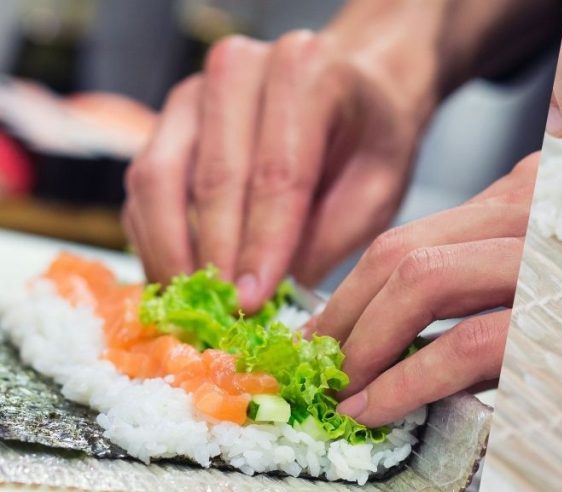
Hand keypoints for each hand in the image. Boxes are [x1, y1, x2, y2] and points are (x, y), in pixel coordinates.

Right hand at [124, 22, 438, 310]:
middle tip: (222, 316)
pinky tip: (178, 281)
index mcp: (307, 71)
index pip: (278, 172)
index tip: (252, 301)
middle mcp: (240, 68)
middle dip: (216, 257)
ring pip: (159, 178)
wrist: (355, 92)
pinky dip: (156, 238)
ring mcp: (195, 92)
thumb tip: (271, 293)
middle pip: (213, 176)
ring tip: (193, 308)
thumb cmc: (370, 141)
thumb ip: (332, 233)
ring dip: (172, 252)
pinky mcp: (167, 121)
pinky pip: (144, 185)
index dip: (262, 244)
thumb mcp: (380, 187)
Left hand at [308, 153, 537, 426]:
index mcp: (523, 198)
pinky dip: (408, 381)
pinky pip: (464, 343)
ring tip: (342, 390)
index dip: (353, 291)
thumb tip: (391, 347)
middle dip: (344, 316)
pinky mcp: (555, 316)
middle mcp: (532, 209)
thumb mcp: (535, 295)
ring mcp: (545, 254)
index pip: (416, 235)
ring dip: (365, 344)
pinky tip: (380, 407)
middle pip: (403, 249)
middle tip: (318, 368)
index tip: (324, 336)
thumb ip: (474, 302)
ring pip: (420, 280)